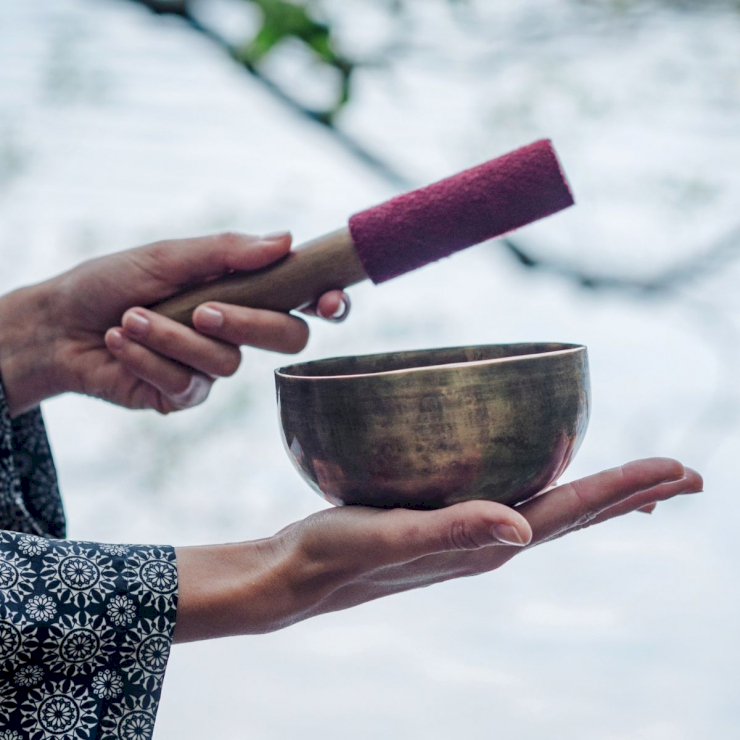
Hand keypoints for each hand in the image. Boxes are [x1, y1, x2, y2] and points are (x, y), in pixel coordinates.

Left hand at [0, 232, 349, 416]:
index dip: (329, 302)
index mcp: (242, 291)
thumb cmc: (113, 281)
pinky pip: (188, 384)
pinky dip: (149, 358)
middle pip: (287, 338)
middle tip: (205, 310)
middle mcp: (236, 330)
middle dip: (250, 324)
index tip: (330, 300)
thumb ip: (227, 252)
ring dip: (173, 337)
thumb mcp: (169, 256)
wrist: (60, 324)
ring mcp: (213, 365)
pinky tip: (121, 343)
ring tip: (131, 318)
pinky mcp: (185, 395)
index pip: (303, 300)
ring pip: (227, 362)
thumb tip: (286, 240)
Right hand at [173, 457, 702, 641]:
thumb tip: (523, 530)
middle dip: (631, 495)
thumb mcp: (386, 539)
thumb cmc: (333, 556)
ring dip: (597, 496)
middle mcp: (488, 542)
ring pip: (550, 511)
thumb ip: (450, 533)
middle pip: (575, 515)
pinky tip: (539, 480)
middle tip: (687, 478)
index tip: (681, 471)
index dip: (626, 489)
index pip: (571, 513)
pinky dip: (544, 490)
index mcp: (486, 545)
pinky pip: (514, 501)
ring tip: (636, 487)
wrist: (296, 575)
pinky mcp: (444, 521)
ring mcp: (468, 535)